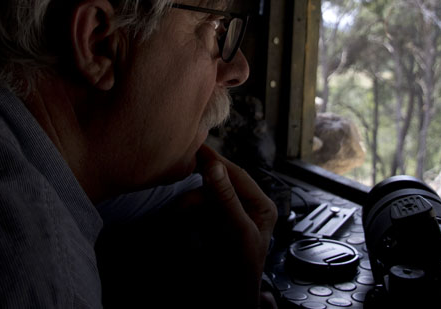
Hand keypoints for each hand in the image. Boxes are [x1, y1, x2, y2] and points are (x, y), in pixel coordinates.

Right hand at [96, 145, 276, 307]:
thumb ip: (226, 199)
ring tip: (180, 212)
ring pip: (204, 196)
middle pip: (219, 184)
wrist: (228, 298)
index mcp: (261, 206)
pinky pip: (196, 209)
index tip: (198, 147)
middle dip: (200, 188)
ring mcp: (226, 216)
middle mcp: (245, 207)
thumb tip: (214, 166)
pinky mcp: (210, 225)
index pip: (238, 175)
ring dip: (190, 202)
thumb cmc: (242, 270)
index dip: (218, 161)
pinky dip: (187, 211)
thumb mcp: (238, 231)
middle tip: (183, 177)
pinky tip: (180, 217)